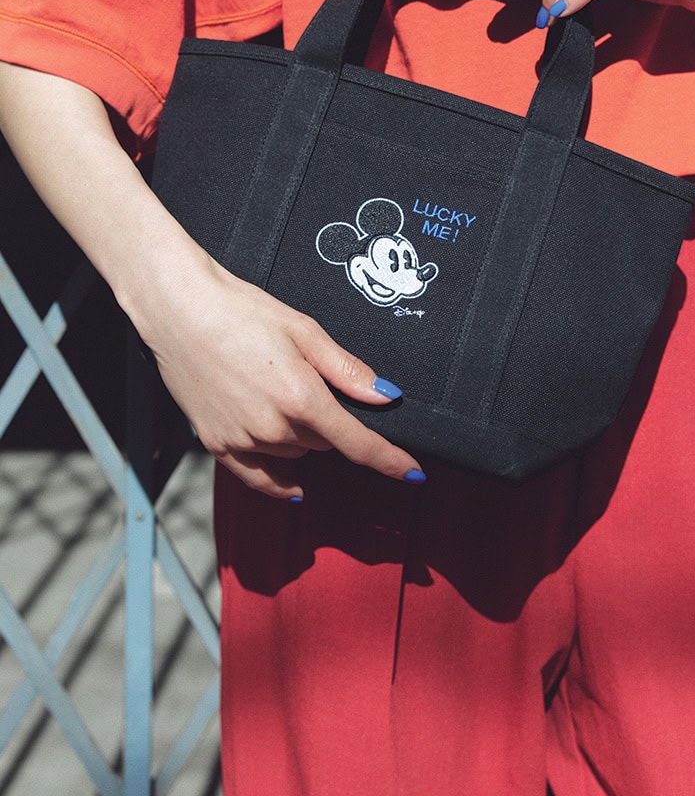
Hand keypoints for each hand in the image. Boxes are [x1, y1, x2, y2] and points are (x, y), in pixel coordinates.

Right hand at [145, 253, 423, 499]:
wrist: (178, 308)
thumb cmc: (241, 310)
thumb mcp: (304, 331)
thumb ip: (347, 370)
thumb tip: (385, 396)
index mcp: (301, 397)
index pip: (356, 443)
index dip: (389, 459)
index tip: (413, 472)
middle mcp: (272, 427)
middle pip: (324, 443)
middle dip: (328, 421)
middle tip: (307, 381)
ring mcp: (241, 439)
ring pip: (294, 453)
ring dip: (299, 436)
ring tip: (273, 390)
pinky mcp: (215, 444)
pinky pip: (257, 477)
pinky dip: (278, 481)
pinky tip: (293, 487)